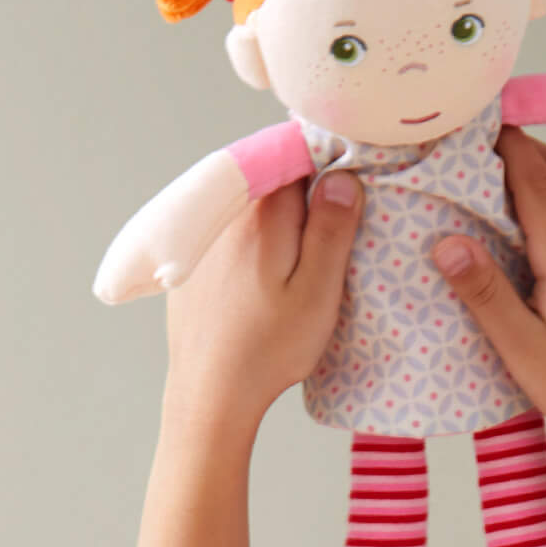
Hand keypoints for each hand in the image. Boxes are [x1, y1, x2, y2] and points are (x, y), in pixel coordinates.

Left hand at [162, 170, 363, 434]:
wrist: (209, 393)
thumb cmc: (269, 348)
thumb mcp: (318, 292)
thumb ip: (332, 229)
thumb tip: (344, 176)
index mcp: (264, 211)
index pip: (299, 153)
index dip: (330, 162)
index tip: (353, 184)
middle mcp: (227, 211)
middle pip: (274, 177)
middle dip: (305, 188)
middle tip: (336, 222)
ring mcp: (205, 236)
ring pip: (252, 204)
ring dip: (278, 215)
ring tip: (301, 251)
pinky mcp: (192, 261)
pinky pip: (230, 231)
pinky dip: (251, 238)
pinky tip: (264, 272)